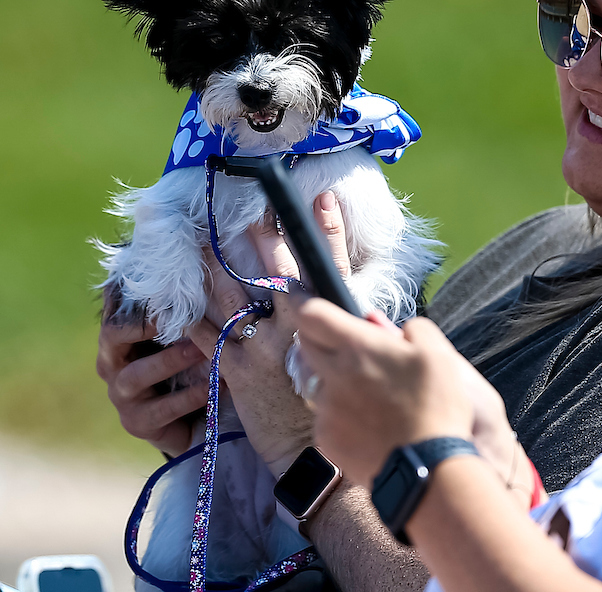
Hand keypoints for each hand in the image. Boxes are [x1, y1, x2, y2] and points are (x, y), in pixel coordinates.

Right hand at [96, 289, 206, 456]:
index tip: (166, 282)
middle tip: (180, 315)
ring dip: (170, 360)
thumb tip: (200, 254)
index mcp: (121, 337)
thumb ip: (183, 307)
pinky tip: (214, 386)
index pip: (117, 306)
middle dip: (144, 324)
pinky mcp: (138, 423)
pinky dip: (189, 396)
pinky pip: (161, 409)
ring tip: (201, 349)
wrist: (189, 421)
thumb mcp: (184, 335)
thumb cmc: (187, 366)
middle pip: (113, 335)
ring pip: (136, 375)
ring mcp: (122, 396)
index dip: (135, 293)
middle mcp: (113, 363)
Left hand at [191, 190, 351, 476]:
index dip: (326, 230)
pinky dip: (189, 316)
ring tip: (199, 242)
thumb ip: (364, 332)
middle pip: (277, 272)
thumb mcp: (365, 367)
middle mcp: (296, 329)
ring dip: (215, 267)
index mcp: (332, 323)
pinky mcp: (234, 372)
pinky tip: (174, 299)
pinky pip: (206, 336)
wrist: (318, 460)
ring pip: (233, 297)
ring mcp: (262, 349)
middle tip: (251, 208)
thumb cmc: (347, 412)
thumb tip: (369, 313)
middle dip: (264, 237)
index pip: (330, 266)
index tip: (320, 198)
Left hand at [298, 304, 474, 486]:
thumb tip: (397, 330)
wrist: (427, 469)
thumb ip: (415, 329)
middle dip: (323, 342)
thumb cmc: (437, 406)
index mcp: (358, 347)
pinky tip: (370, 426)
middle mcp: (333, 375)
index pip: (312, 314)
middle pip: (305, 345)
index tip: (329, 314)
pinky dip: (342, 417)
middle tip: (355, 354)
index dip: (317, 308)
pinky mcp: (326, 439)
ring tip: (372, 399)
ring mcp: (325, 409)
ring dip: (337, 383)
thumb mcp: (440, 354)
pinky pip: (326, 418)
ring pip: (318, 384)